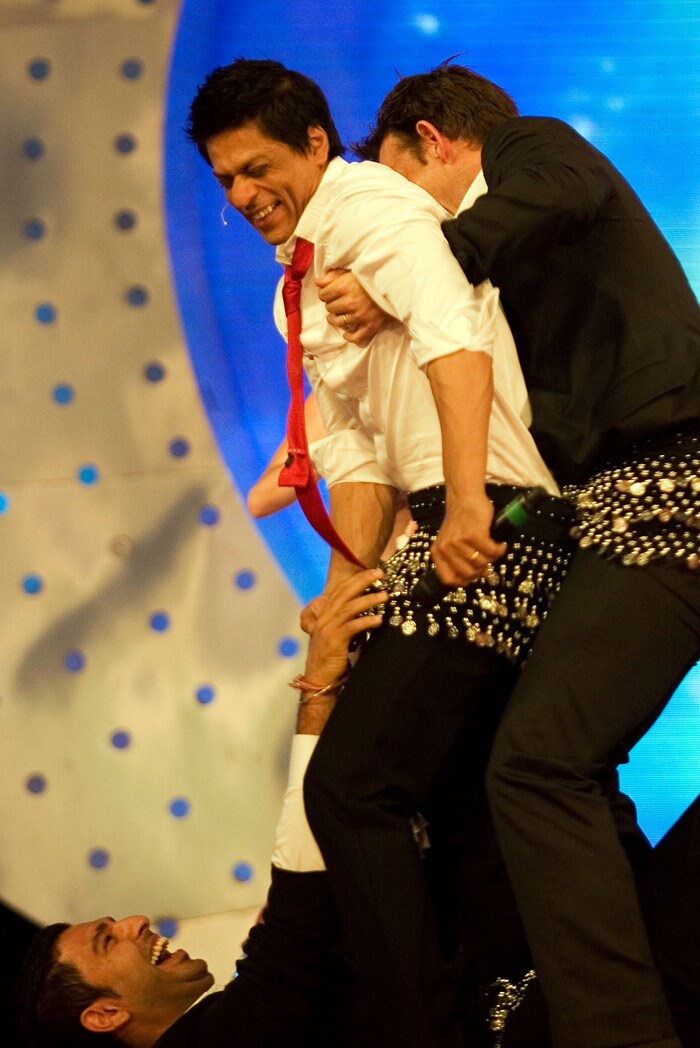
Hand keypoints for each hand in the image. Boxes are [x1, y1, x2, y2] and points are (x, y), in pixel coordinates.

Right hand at [304, 569, 386, 686]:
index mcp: (325, 615)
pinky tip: (378, 620)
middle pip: (345, 593)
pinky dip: (366, 621)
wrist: (318, 680)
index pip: (340, 590)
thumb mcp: (338, 637)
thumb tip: (369, 615)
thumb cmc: (331, 660)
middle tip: (380, 573)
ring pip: (349, 607)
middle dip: (363, 581)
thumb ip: (348, 624)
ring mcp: (328, 628)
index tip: (372, 573)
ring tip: (385, 596)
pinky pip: (352, 627)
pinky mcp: (334, 640)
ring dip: (369, 600)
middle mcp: (324, 618)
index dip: (356, 579)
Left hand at [316, 268, 391, 345]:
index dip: (325, 294)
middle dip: (332, 305)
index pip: (323, 295)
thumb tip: (318, 282)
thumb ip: (334, 275)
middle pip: (330, 308)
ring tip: (339, 316)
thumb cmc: (374, 275)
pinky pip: (355, 337)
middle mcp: (349, 303)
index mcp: (344, 287)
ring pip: (339, 322)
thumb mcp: (353, 270)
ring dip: (336, 320)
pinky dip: (350, 337)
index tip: (330, 293)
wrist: (397, 284)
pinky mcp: (370, 326)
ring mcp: (359, 316)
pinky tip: (347, 334)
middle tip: (338, 302)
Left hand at [430, 493, 505, 587]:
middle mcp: (445, 548)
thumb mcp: (452, 541)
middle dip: (481, 570)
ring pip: (481, 563)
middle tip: (487, 561)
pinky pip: (492, 552)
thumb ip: (459, 559)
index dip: (464, 581)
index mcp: (437, 552)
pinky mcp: (474, 534)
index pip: (448, 579)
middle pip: (468, 574)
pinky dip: (499, 549)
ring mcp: (459, 542)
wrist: (464, 496)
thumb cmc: (461, 520)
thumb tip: (481, 575)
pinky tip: (500, 544)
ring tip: (493, 548)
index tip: (473, 576)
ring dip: (491, 558)